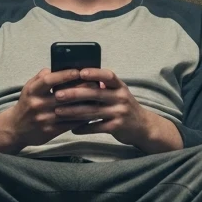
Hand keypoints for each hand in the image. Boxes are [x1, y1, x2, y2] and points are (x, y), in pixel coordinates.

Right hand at [0, 67, 97, 152]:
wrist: (15, 129)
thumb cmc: (26, 104)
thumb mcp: (28, 88)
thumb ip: (40, 77)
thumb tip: (54, 67)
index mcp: (32, 91)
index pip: (49, 80)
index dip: (64, 75)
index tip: (78, 71)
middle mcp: (37, 105)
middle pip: (63, 96)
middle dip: (81, 90)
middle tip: (96, 84)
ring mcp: (44, 119)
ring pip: (69, 111)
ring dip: (85, 105)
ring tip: (98, 99)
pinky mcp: (49, 132)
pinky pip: (69, 124)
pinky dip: (81, 119)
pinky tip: (91, 113)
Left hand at [57, 68, 182, 152]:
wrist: (143, 127)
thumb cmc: (124, 106)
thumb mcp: (119, 93)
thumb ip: (104, 86)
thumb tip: (79, 75)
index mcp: (120, 87)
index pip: (108, 76)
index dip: (95, 73)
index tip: (80, 72)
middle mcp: (121, 98)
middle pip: (96, 94)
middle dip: (75, 94)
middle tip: (58, 94)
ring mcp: (119, 113)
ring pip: (93, 112)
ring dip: (73, 112)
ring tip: (58, 112)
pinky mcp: (117, 127)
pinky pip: (96, 127)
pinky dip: (83, 128)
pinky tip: (72, 128)